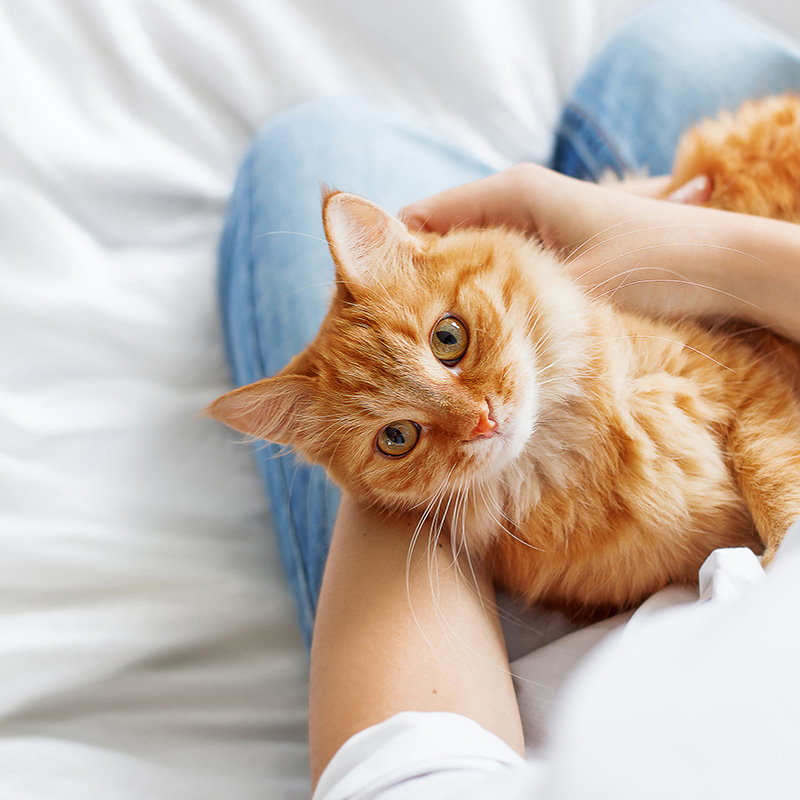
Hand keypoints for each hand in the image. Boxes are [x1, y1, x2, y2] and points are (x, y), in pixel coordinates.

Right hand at [399, 164, 749, 321]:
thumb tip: (441, 340)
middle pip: (438, 235)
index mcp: (511, 192)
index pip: (422, 216)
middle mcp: (515, 198)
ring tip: (426, 342)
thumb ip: (498, 305)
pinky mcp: (546, 245)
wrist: (717, 261)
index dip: (390, 258)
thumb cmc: (648, 265)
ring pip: (464, 255)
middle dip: (414, 279)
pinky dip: (475, 295)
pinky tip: (470, 333)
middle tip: (394, 335)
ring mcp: (531, 220)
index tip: (371, 306)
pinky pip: (491, 266)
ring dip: (445, 291)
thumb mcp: (565, 291)